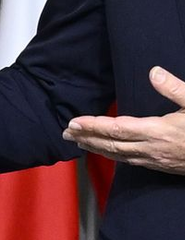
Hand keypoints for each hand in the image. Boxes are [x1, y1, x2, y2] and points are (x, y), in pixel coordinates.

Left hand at [65, 67, 184, 173]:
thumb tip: (153, 72)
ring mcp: (156, 160)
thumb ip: (175, 88)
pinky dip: (112, 156)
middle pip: (111, 145)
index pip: (117, 129)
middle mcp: (152, 149)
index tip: (74, 122)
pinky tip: (105, 151)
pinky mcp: (161, 167)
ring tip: (77, 141)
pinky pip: (129, 162)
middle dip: (86, 138)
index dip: (93, 126)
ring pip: (118, 156)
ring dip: (95, 147)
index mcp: (159, 131)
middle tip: (65, 132)